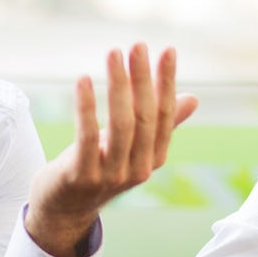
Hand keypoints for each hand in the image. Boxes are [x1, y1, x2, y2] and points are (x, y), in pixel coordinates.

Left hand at [25, 44, 198, 256]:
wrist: (63, 210)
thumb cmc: (98, 168)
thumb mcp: (130, 145)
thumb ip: (161, 124)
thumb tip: (194, 99)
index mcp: (153, 158)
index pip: (166, 115)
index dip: (167, 82)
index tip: (167, 50)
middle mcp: (138, 169)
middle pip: (145, 117)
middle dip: (142, 78)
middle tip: (137, 46)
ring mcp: (111, 175)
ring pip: (120, 125)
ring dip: (118, 86)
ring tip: (113, 54)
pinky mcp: (82, 177)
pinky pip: (87, 137)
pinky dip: (86, 107)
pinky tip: (84, 80)